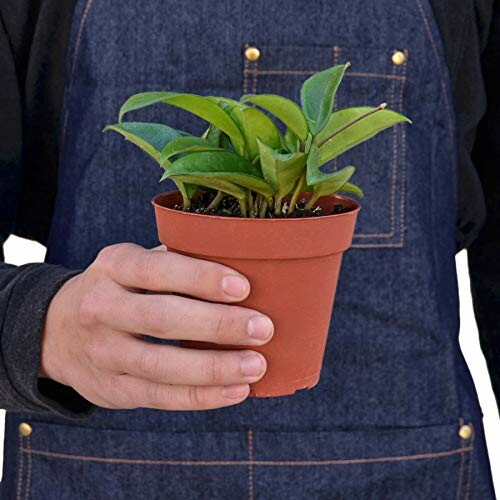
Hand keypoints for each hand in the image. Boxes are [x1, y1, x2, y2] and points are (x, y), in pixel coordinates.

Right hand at [40, 243, 273, 410]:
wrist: (56, 330)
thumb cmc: (120, 289)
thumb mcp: (134, 263)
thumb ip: (176, 263)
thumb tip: (246, 267)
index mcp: (113, 266)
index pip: (157, 268)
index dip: (200, 278)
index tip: (243, 287)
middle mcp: (101, 307)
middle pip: (160, 318)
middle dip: (216, 324)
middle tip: (262, 328)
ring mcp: (102, 353)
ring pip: (160, 366)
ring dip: (214, 368)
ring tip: (256, 365)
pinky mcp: (110, 389)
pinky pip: (159, 397)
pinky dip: (201, 396)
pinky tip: (236, 390)